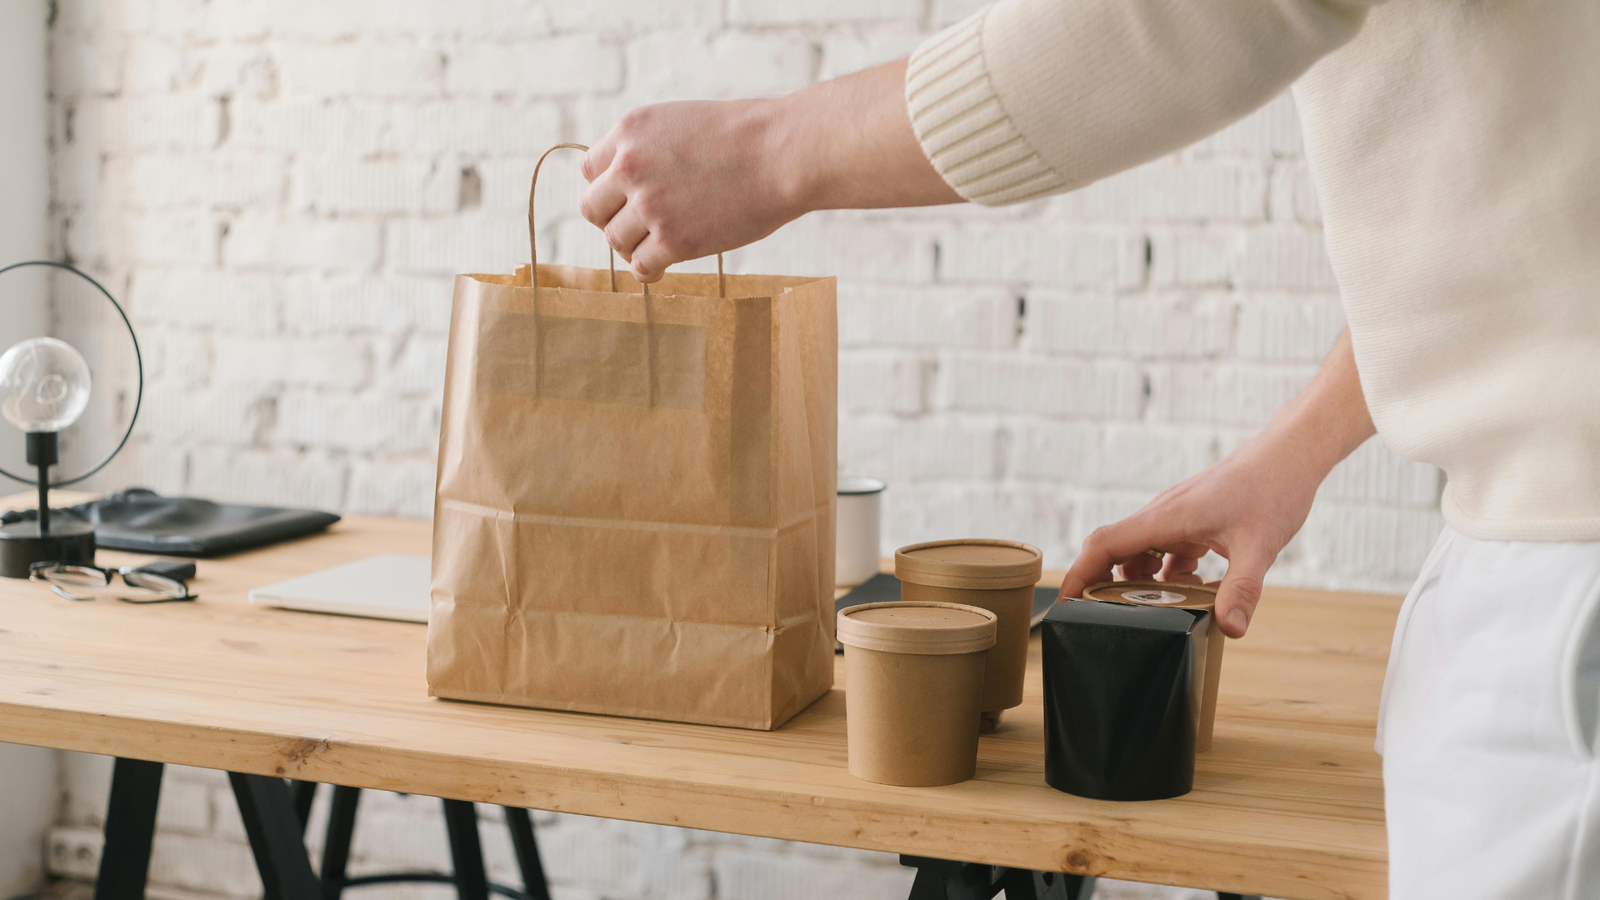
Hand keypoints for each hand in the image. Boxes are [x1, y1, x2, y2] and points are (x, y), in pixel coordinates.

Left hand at [580, 100, 800, 282]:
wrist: (783, 153)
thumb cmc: (747, 136)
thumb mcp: (683, 122)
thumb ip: (650, 148)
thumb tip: (632, 184)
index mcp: (630, 131)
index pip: (591, 171)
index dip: (610, 188)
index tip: (630, 199)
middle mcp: (630, 167)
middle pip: (593, 208)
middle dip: (613, 219)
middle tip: (639, 226)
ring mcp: (650, 206)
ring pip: (615, 240)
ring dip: (634, 246)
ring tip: (659, 245)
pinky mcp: (673, 241)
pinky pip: (640, 267)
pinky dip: (649, 270)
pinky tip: (663, 267)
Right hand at [1058, 430, 1322, 637]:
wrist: (1291, 453)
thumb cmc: (1274, 489)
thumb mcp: (1259, 547)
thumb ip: (1242, 590)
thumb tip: (1231, 629)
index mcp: (1165, 518)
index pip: (1104, 545)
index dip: (1079, 574)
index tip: (1065, 603)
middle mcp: (1163, 514)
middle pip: (1114, 549)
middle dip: (1104, 583)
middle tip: (1102, 618)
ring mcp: (1177, 514)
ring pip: (1140, 550)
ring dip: (1140, 580)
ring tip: (1152, 611)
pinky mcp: (1193, 516)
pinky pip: (1165, 547)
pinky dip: (1168, 570)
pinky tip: (1194, 587)